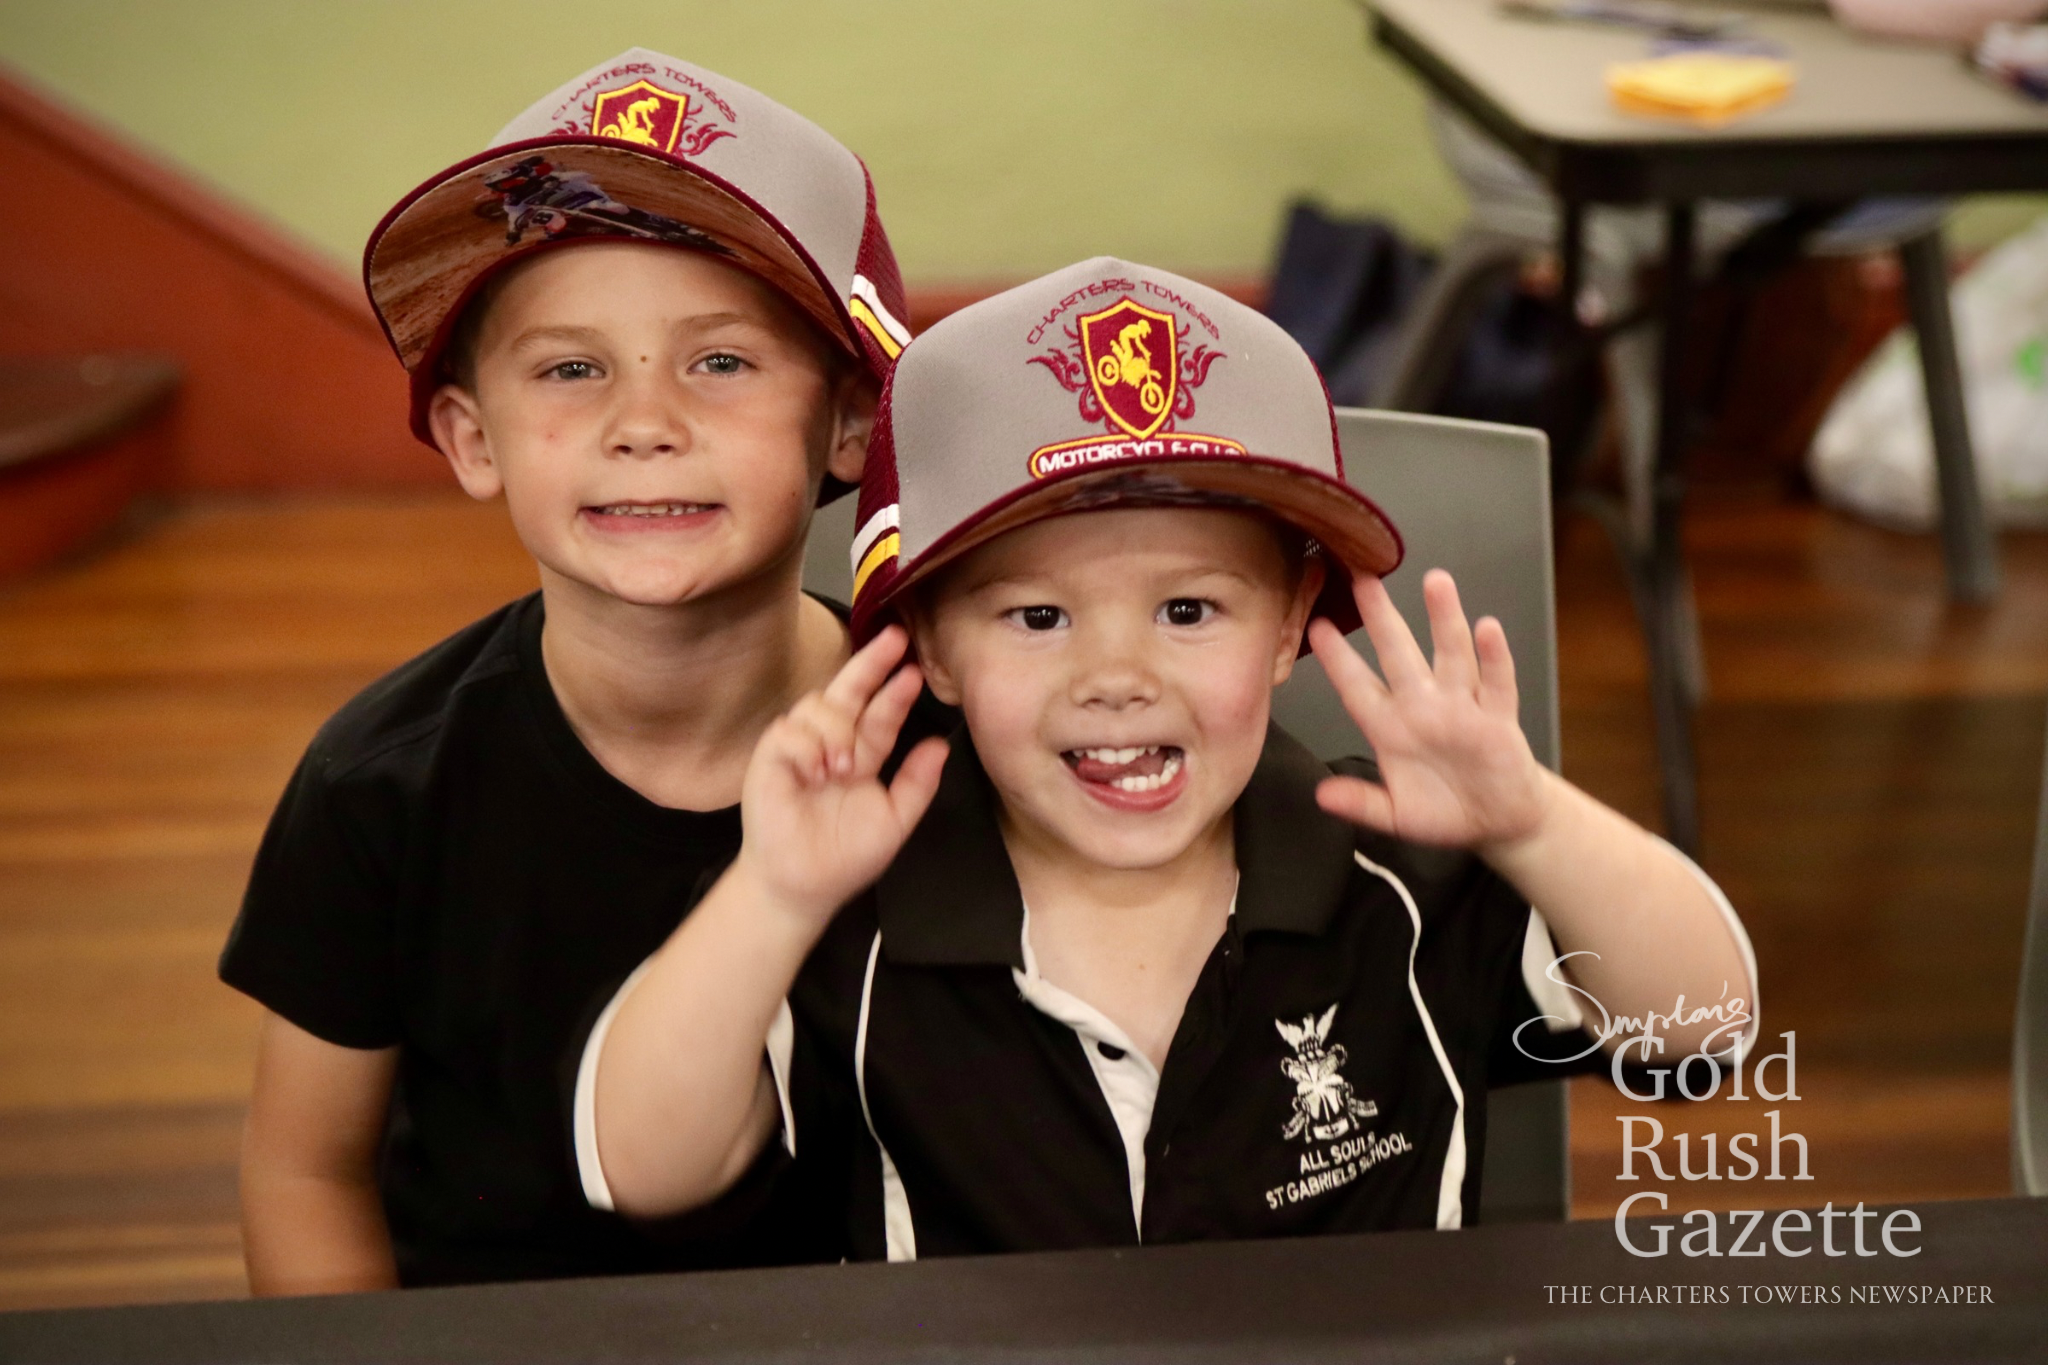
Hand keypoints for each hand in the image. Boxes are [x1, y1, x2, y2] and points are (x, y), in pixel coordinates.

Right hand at [732, 625, 948, 927]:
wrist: (802, 886)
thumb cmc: (845, 856)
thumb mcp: (894, 820)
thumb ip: (917, 783)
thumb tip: (941, 744)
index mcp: (862, 754)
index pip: (881, 713)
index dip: (896, 691)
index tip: (915, 669)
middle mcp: (831, 742)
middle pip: (849, 690)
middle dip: (870, 663)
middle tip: (893, 639)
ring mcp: (799, 747)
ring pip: (819, 705)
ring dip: (838, 729)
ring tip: (846, 767)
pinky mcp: (771, 757)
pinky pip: (790, 730)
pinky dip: (809, 746)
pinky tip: (819, 771)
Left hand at [1307, 569, 1551, 851]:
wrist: (1498, 821)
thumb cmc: (1442, 811)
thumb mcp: (1395, 816)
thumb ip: (1362, 803)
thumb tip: (1321, 796)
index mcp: (1391, 729)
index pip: (1358, 687)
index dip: (1338, 659)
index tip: (1316, 626)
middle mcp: (1424, 707)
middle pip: (1400, 654)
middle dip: (1382, 617)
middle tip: (1363, 578)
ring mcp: (1462, 707)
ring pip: (1451, 654)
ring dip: (1444, 620)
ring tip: (1435, 582)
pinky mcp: (1499, 718)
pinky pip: (1496, 683)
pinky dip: (1493, 657)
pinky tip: (1487, 629)